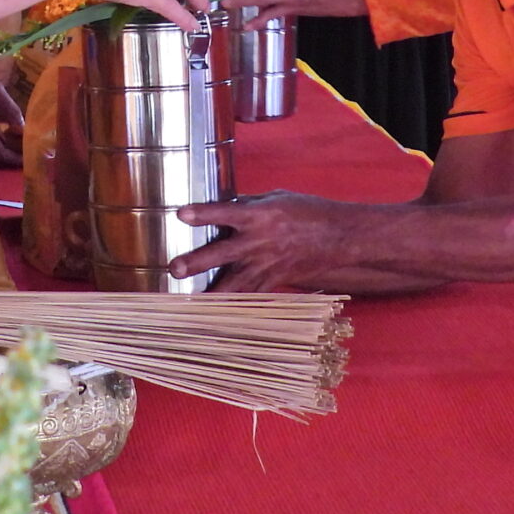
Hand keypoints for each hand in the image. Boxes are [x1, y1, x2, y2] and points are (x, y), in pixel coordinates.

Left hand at [168, 191, 367, 289]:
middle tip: (175, 269)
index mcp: (259, 215)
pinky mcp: (273, 281)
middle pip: (223, 254)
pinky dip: (232, 305)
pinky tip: (212, 315)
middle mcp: (259, 242)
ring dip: (209, 293)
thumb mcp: (274, 198)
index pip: (225, 212)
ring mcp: (266, 265)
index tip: (181, 214)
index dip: (203, 213)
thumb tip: (218, 208)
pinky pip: (249, 296)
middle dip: (198, 262)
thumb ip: (245, 206)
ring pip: (233, 284)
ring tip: (187, 302)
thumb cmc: (305, 211)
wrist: (338, 236)